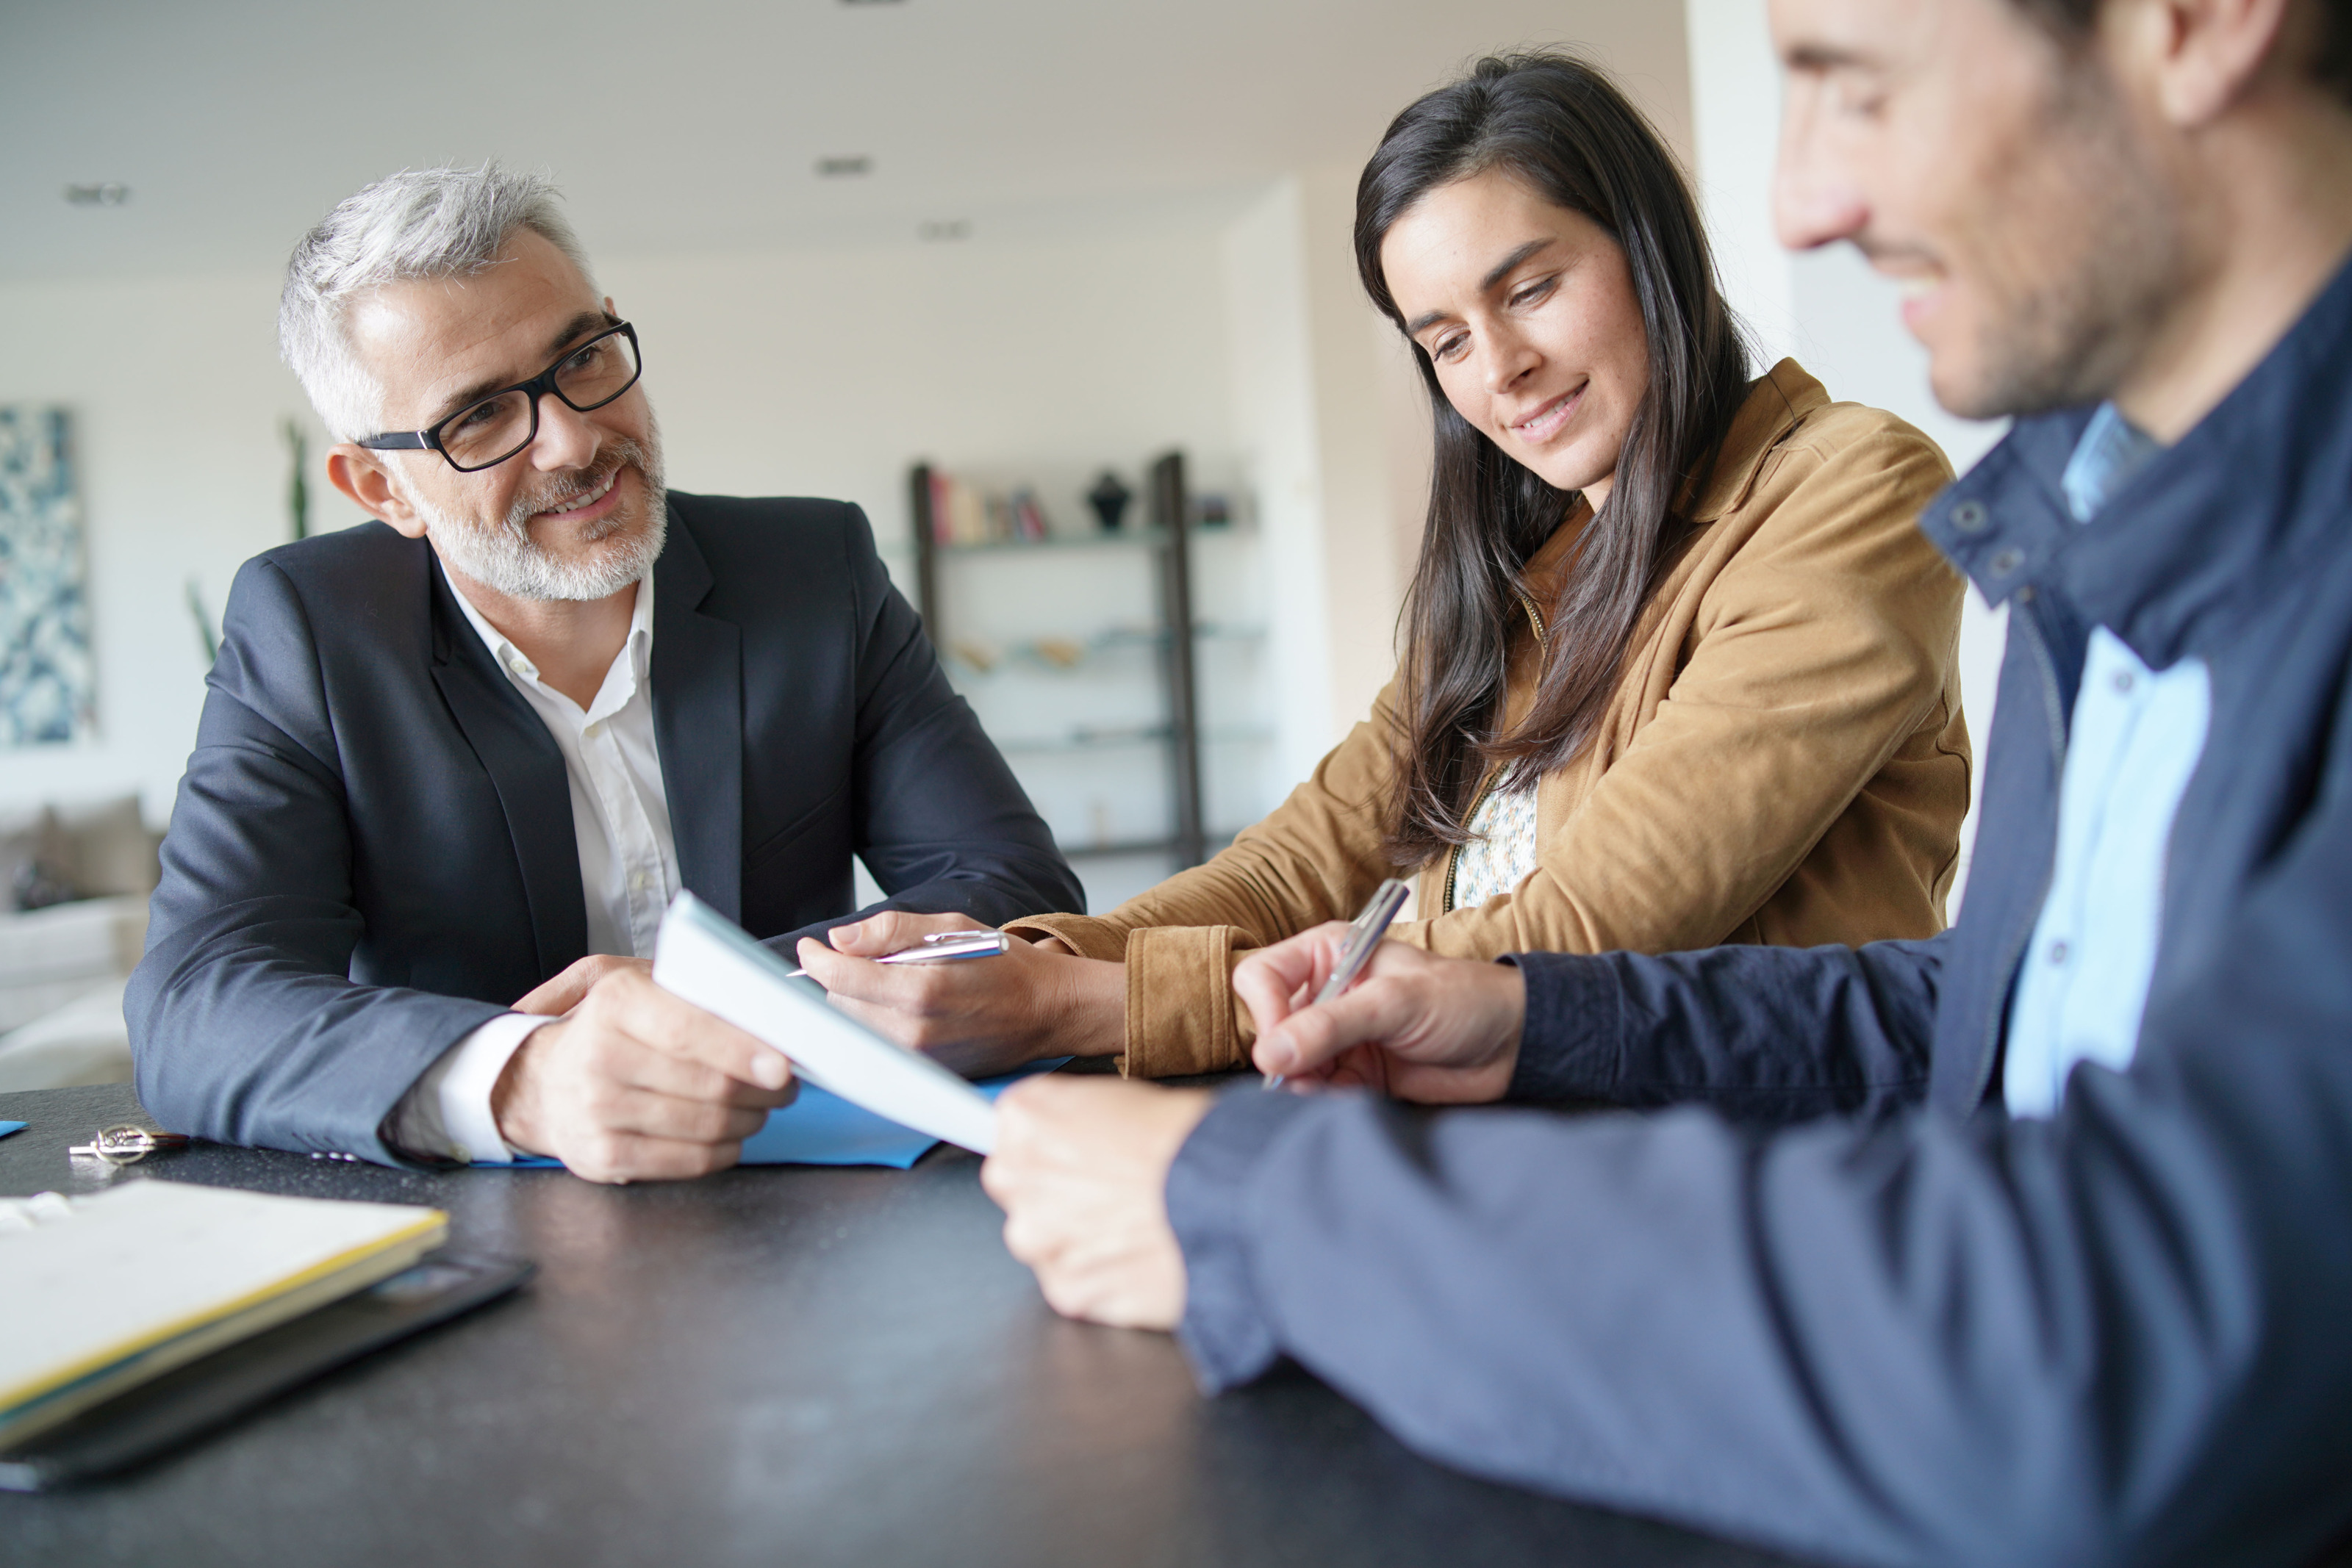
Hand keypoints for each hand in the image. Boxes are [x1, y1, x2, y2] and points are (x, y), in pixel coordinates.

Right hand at [491, 964, 797, 1183]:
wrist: (539, 1081)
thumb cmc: (607, 1029)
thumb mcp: (639, 987)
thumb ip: (693, 991)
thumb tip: (765, 1010)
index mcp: (616, 1003)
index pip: (688, 1030)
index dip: (742, 1050)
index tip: (782, 1064)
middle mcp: (600, 1056)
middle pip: (708, 1084)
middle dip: (763, 1089)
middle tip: (784, 1084)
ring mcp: (598, 1111)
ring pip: (705, 1125)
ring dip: (750, 1118)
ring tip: (760, 1106)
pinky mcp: (602, 1156)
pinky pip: (688, 1161)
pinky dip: (724, 1150)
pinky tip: (731, 1135)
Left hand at [796, 910, 1125, 1076]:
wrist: (1046, 1011)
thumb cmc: (1004, 964)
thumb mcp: (953, 927)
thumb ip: (892, 930)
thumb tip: (840, 939)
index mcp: (922, 988)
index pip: (841, 977)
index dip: (818, 959)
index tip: (812, 948)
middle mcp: (915, 1030)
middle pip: (839, 1004)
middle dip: (843, 978)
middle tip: (872, 961)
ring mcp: (917, 1058)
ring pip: (853, 1028)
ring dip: (858, 1004)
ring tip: (896, 986)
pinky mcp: (921, 1073)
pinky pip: (875, 1047)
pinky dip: (876, 1025)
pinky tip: (905, 1010)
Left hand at [980, 1076, 1214, 1329]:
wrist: (1233, 1197)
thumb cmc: (1195, 1140)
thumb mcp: (1131, 1096)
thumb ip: (1081, 1118)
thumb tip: (1082, 1138)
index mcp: (1027, 1116)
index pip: (1010, 1131)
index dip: (1052, 1145)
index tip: (1072, 1153)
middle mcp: (1018, 1176)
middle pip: (1019, 1189)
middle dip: (1057, 1194)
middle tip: (1114, 1192)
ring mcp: (1038, 1239)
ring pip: (1045, 1243)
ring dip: (1078, 1240)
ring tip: (1136, 1228)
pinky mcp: (1066, 1291)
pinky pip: (1076, 1288)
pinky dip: (1103, 1281)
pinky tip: (1141, 1259)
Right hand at [1233, 925, 1525, 1103]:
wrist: (1514, 1044)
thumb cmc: (1465, 1000)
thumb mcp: (1395, 1003)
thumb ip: (1331, 1026)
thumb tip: (1269, 1054)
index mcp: (1329, 954)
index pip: (1263, 977)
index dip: (1267, 1012)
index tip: (1284, 1046)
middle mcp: (1326, 993)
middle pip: (1271, 1027)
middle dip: (1284, 1057)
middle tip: (1306, 1079)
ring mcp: (1339, 1037)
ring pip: (1291, 1065)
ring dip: (1302, 1084)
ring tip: (1329, 1092)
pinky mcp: (1355, 1074)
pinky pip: (1319, 1091)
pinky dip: (1324, 1101)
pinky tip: (1348, 1102)